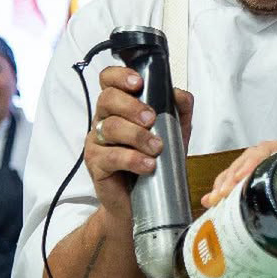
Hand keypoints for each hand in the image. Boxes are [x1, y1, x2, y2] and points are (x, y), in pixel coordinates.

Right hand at [84, 65, 194, 217]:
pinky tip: (148, 165)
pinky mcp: (96, 165)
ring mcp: (97, 142)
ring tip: (157, 148)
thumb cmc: (155, 160)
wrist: (144, 201)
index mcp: (119, 106)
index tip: (138, 83)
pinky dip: (132, 159)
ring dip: (137, 136)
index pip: (108, 80)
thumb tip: (180, 94)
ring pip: (110, 127)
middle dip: (132, 106)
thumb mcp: (175, 132)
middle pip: (107, 99)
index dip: (120, 76)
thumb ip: (180, 110)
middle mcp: (104, 120)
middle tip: (152, 119)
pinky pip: (110, 156)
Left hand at [201, 137, 276, 226]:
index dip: (227, 197)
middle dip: (224, 186)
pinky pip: (267, 151)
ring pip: (250, 158)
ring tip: (222, 194)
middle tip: (212, 204)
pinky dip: (250, 163)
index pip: (248, 187)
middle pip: (244, 171)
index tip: (212, 209)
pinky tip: (240, 178)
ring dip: (232, 175)